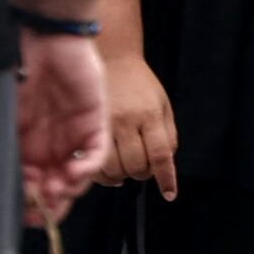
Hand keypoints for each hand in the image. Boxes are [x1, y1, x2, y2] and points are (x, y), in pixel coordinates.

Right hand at [16, 37, 109, 221]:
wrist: (46, 39)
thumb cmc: (20, 70)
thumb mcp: (7, 116)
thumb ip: (11, 147)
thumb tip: (12, 177)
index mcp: (27, 144)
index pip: (33, 184)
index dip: (32, 203)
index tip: (28, 216)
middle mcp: (51, 143)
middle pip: (56, 186)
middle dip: (51, 203)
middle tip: (44, 212)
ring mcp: (73, 134)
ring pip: (77, 175)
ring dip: (68, 190)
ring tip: (56, 193)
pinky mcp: (95, 122)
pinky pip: (95, 153)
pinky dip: (87, 168)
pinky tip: (74, 173)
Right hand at [104, 51, 175, 200]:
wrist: (110, 59)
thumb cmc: (139, 84)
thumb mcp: (162, 104)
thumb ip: (167, 134)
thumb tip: (165, 164)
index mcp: (150, 115)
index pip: (162, 155)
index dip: (166, 179)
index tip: (169, 194)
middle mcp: (127, 121)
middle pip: (137, 166)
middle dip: (142, 174)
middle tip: (141, 169)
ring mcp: (103, 124)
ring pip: (113, 168)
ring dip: (121, 176)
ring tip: (124, 168)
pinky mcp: (84, 127)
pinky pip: (92, 161)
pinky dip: (101, 173)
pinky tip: (107, 169)